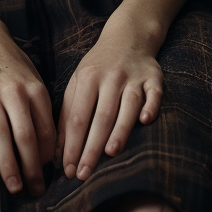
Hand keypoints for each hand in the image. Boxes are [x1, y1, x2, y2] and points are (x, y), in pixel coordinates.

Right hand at [0, 20, 55, 197]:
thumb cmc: (14, 70)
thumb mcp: (35, 83)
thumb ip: (41, 113)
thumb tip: (49, 153)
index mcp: (35, 90)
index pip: (45, 130)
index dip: (47, 157)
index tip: (47, 176)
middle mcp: (14, 91)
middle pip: (25, 136)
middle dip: (31, 168)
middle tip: (35, 191)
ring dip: (7, 163)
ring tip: (14, 187)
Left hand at [56, 16, 163, 181]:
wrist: (128, 37)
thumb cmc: (97, 67)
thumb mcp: (77, 82)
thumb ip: (67, 114)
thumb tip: (57, 152)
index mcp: (88, 78)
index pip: (78, 117)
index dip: (72, 145)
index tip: (67, 170)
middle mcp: (110, 77)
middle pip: (101, 116)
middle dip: (92, 147)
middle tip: (84, 174)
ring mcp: (134, 77)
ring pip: (127, 106)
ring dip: (120, 129)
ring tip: (111, 153)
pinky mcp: (154, 78)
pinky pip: (154, 94)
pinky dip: (151, 106)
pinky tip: (146, 121)